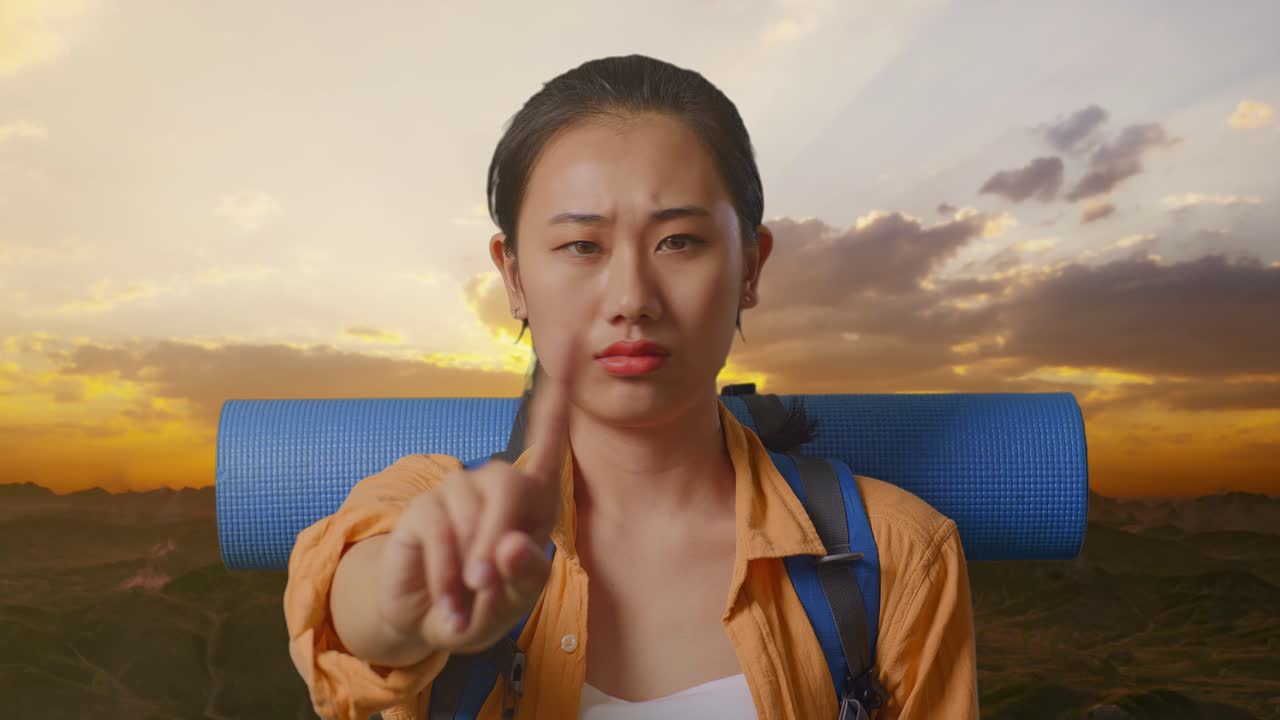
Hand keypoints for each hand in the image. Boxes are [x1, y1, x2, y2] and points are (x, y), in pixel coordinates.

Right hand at [374, 331, 582, 653]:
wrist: (433, 620)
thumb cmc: (487, 603)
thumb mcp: (516, 599)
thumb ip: (524, 574)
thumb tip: (512, 545)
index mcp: (533, 500)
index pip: (548, 441)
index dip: (557, 402)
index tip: (568, 355)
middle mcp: (495, 485)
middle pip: (508, 483)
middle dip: (498, 537)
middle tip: (488, 584)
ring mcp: (456, 492)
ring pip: (472, 512)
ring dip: (470, 564)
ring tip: (468, 598)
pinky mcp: (422, 510)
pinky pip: (439, 532)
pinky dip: (445, 574)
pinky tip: (447, 599)